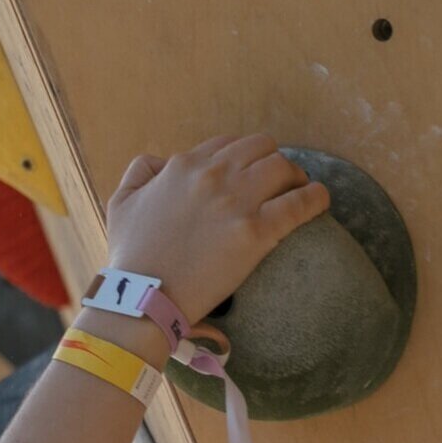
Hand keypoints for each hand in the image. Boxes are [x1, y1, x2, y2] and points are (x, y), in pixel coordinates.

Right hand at [105, 133, 327, 329]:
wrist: (141, 297)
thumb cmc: (130, 256)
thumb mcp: (121, 203)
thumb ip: (139, 172)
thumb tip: (160, 161)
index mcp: (183, 166)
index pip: (226, 145)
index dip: (241, 157)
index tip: (248, 174)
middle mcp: (212, 176)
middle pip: (261, 148)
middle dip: (272, 161)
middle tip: (278, 183)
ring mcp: (236, 202)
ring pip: (284, 167)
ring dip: (295, 176)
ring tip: (298, 191)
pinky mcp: (256, 232)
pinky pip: (301, 203)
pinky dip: (316, 197)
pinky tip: (320, 201)